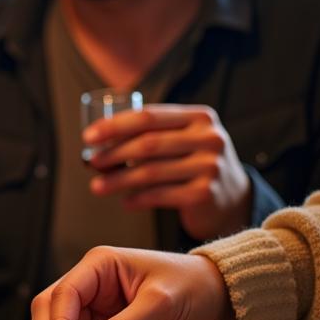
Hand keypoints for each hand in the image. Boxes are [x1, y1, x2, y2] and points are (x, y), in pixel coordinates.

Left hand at [84, 104, 251, 239]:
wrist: (231, 200)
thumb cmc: (192, 166)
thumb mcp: (179, 142)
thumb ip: (147, 137)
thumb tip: (95, 148)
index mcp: (200, 117)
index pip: (149, 116)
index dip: (115, 126)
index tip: (88, 137)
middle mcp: (209, 138)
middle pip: (148, 143)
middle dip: (113, 154)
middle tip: (91, 163)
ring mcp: (210, 166)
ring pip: (150, 172)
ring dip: (118, 180)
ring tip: (97, 187)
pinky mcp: (205, 193)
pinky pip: (160, 195)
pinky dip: (138, 199)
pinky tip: (125, 202)